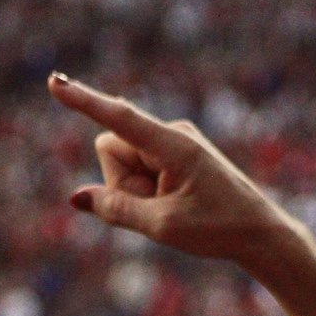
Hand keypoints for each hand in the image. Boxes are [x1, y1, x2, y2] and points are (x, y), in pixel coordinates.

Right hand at [49, 73, 300, 271]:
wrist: (260, 233)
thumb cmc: (218, 229)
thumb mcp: (162, 227)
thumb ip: (116, 210)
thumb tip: (76, 198)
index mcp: (172, 145)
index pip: (117, 118)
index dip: (83, 102)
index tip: (55, 82)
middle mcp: (171, 133)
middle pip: (111, 150)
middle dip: (120, 182)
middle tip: (159, 208)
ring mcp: (172, 142)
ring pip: (122, 162)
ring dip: (135, 190)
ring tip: (172, 207)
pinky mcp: (174, 154)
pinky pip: (138, 168)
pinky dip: (145, 190)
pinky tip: (176, 204)